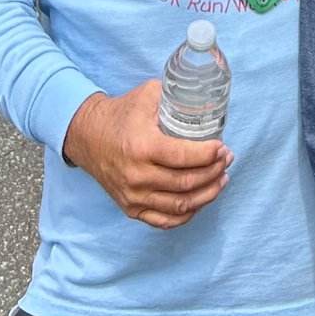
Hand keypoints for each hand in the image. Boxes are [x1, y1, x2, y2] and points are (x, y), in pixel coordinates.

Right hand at [63, 80, 231, 228]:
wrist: (88, 136)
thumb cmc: (122, 114)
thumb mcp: (147, 95)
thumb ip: (176, 96)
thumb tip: (207, 99)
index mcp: (142, 147)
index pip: (183, 157)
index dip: (208, 155)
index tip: (223, 147)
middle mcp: (137, 176)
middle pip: (186, 183)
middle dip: (214, 172)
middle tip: (227, 159)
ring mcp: (133, 196)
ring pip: (180, 205)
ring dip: (207, 194)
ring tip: (222, 179)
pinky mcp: (131, 208)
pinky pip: (165, 220)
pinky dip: (187, 213)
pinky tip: (202, 199)